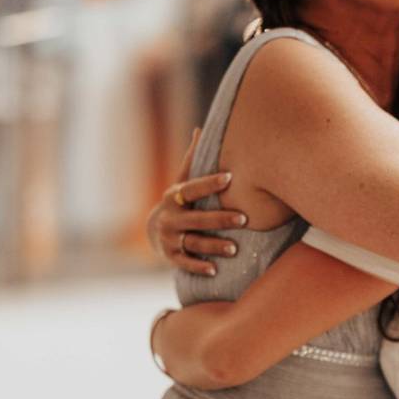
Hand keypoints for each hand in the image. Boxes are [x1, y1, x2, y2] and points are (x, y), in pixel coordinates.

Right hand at [147, 128, 248, 275]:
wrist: (154, 231)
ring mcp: (170, 238)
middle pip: (197, 218)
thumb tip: (201, 129)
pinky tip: (214, 270)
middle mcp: (170, 217)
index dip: (210, 183)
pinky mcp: (170, 256)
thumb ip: (192, 160)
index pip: (192, 188)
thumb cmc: (179, 201)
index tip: (230, 177)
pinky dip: (199, 266)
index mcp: (174, 196)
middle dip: (220, 219)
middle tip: (244, 219)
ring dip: (213, 246)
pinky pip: (185, 263)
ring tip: (234, 248)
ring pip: (193, 242)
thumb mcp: (181, 181)